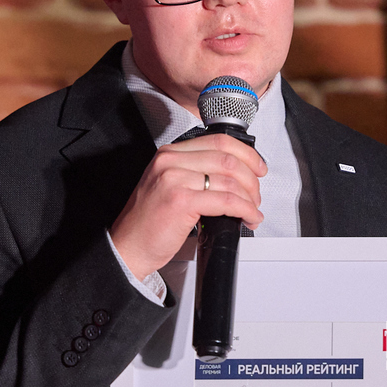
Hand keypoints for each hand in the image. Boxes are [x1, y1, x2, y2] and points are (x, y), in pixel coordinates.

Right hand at [109, 133, 266, 280]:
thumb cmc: (149, 220)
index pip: (218, 141)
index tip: (258, 167)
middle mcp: (171, 161)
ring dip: (250, 198)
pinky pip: (226, 201)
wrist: (128, 245)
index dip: (246, 153)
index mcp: (170, 153)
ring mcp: (175, 179)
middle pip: (228, 158)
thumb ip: (196, 172)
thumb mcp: (168, 184)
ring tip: (252, 210)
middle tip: (256, 195)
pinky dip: (245, 209)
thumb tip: (235, 175)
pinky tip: (248, 217)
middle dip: (251, 179)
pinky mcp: (181, 201)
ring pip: (230, 180)